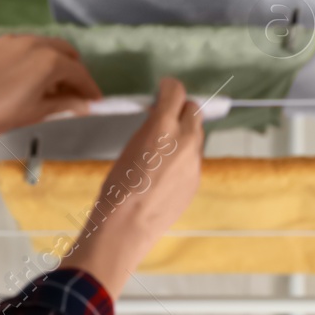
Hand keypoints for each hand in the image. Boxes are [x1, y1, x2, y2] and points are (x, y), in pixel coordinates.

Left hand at [0, 35, 103, 147]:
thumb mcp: (36, 112)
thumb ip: (64, 104)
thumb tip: (83, 104)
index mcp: (49, 60)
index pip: (79, 73)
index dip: (90, 89)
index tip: (95, 101)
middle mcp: (34, 43)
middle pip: (66, 53)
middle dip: (74, 71)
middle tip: (75, 93)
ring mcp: (14, 39)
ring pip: (45, 46)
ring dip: (54, 63)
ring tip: (50, 87)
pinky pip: (23, 47)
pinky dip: (33, 59)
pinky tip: (25, 78)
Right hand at [60, 77, 203, 296]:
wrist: (127, 227)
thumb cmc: (117, 187)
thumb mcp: (129, 147)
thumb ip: (151, 129)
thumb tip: (159, 119)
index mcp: (163, 127)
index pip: (177, 92)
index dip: (169, 88)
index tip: (164, 90)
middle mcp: (186, 140)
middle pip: (194, 111)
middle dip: (181, 111)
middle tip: (165, 118)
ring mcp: (195, 162)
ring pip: (196, 137)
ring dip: (184, 135)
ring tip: (163, 150)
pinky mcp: (197, 180)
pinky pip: (193, 160)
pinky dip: (183, 159)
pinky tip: (164, 175)